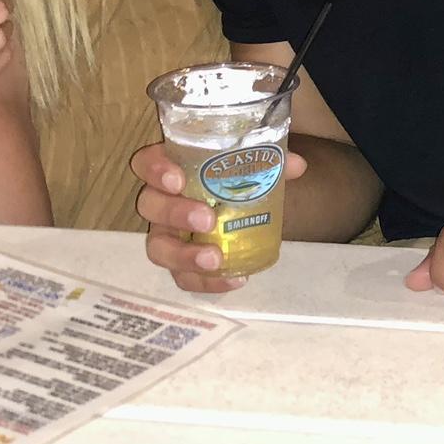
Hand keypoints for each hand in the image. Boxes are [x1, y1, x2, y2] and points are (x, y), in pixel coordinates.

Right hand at [131, 139, 305, 292]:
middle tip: (207, 219)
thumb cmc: (234, 177)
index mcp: (172, 168)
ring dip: (184, 255)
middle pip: (149, 206)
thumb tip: (297, 165)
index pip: (147, 163)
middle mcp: (162, 200)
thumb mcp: (250, 164)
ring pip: (158, 247)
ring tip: (215, 258)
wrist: (241, 204)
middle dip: (174, 213)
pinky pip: (183, 277)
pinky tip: (234, 281)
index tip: (177, 179)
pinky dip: (206, 282)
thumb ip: (270, 161)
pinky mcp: (181, 263)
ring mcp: (167, 233)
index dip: (155, 171)